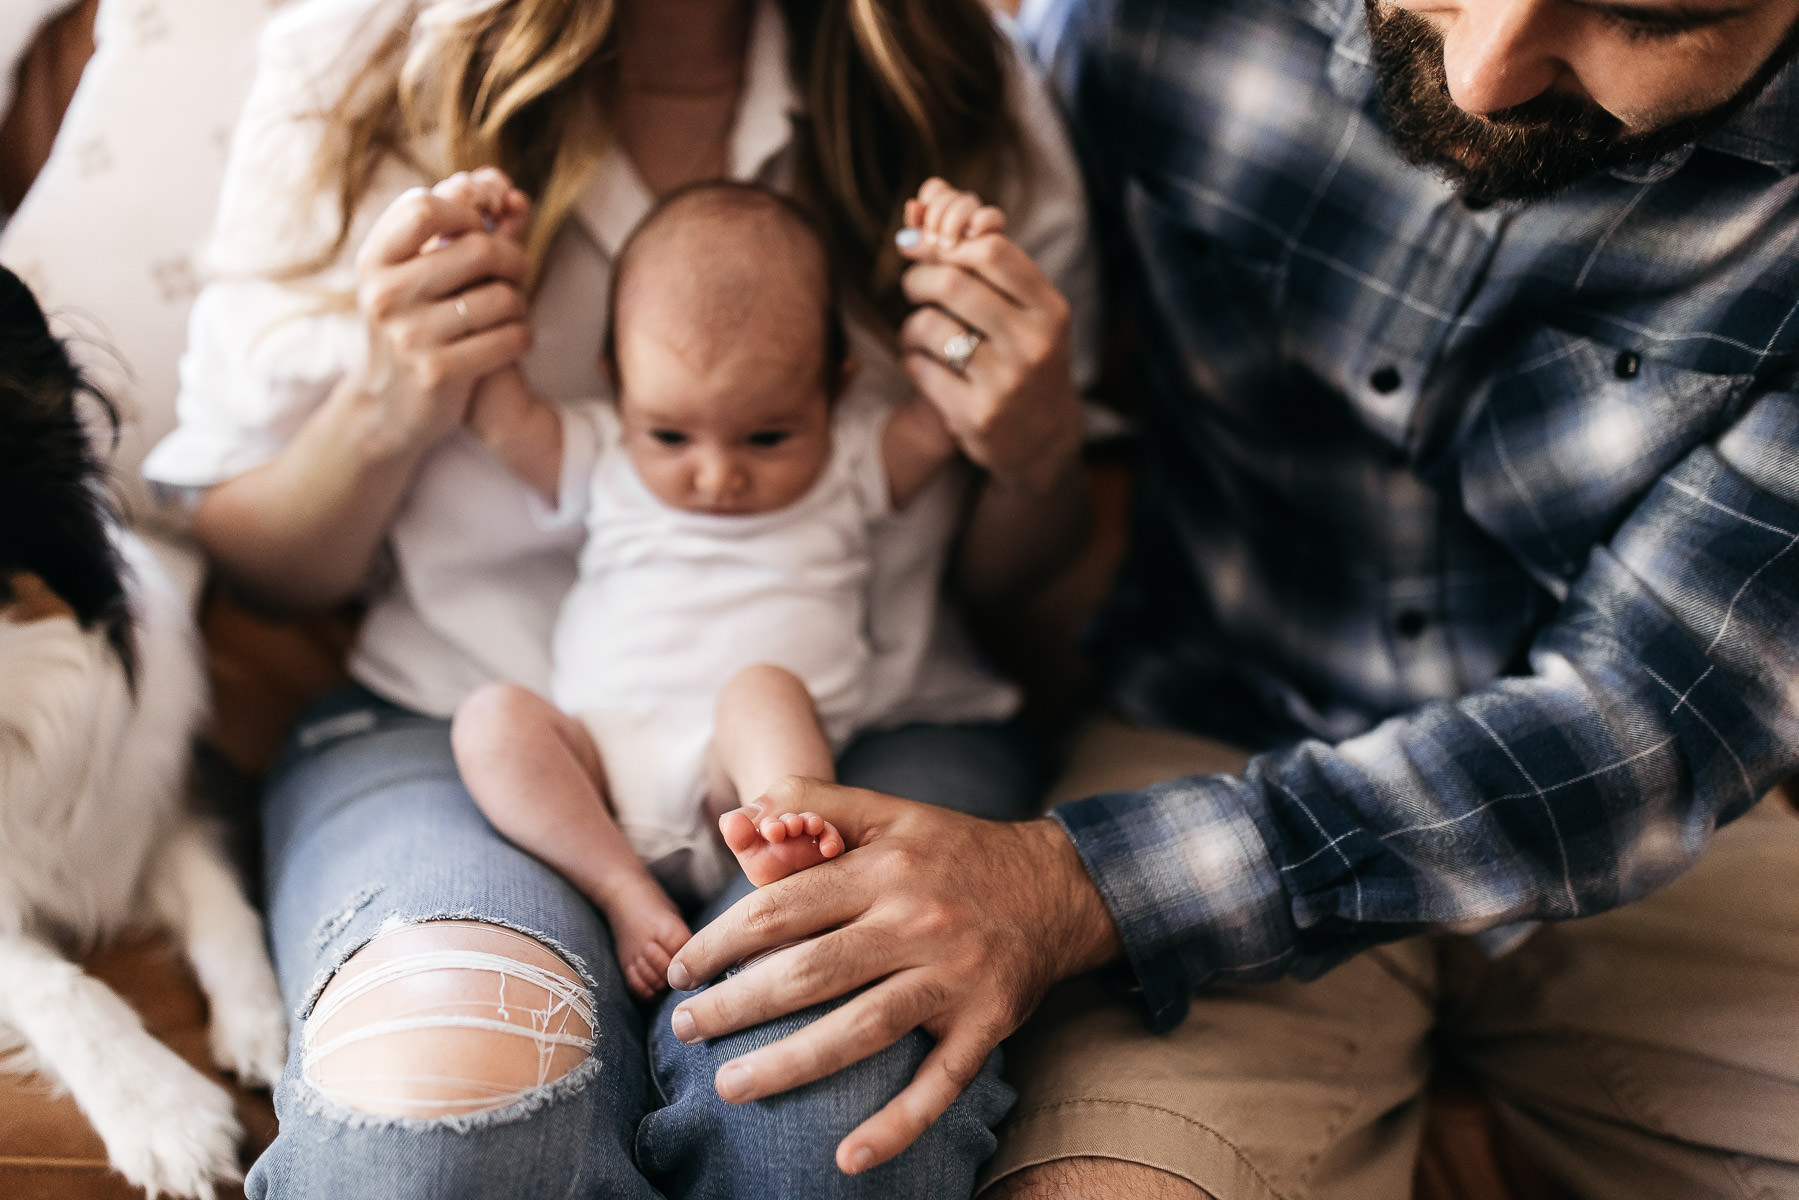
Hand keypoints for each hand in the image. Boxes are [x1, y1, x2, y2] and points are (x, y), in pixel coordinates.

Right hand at [350, 168, 533, 456]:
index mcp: (374, 260)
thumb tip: (507, 188)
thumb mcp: (415, 274)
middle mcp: (384, 294)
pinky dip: (523, 335)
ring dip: (521, 301)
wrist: (388, 408)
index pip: (425, 206)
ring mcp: (409, 335)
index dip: (468, 209)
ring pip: (503, 296)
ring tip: (512, 309)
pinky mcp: (439, 372)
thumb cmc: (413, 325)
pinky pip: (511, 337)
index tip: (483, 227)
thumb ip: (457, 228)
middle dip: (514, 258)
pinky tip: (512, 339)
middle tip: (517, 271)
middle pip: (479, 248)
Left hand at [665, 779, 1122, 1174]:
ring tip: (729, 1086)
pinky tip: (848, 1156)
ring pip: (861, 1030)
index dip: (720, 941)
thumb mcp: (889, 811)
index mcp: (884, 868)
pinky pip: (939, 1084)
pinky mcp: (986, 1024)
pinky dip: (896, 1125)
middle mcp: (916, 922)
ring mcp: (953, 978)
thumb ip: (814, 800)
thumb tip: (741, 813)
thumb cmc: (952, 852)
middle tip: (684, 1030)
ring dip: (789, 1065)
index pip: (781, 908)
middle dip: (735, 1005)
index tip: (680, 970)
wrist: (1055, 887)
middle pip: (809, 972)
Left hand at [895, 178, 1081, 494]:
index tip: (923, 246)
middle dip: (918, 278)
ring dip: (910, 324)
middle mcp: (1034, 342)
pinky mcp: (976, 416)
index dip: (946, 241)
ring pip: (927, 326)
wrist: (1043, 440)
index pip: (991, 249)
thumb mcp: (1024, 308)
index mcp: (1050, 308)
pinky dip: (910, 360)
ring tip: (918, 332)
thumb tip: (922, 194)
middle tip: (913, 287)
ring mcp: (1006, 383)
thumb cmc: (1025, 355)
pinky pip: (918, 368)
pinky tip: (925, 365)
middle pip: (953, 282)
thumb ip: (982, 255)